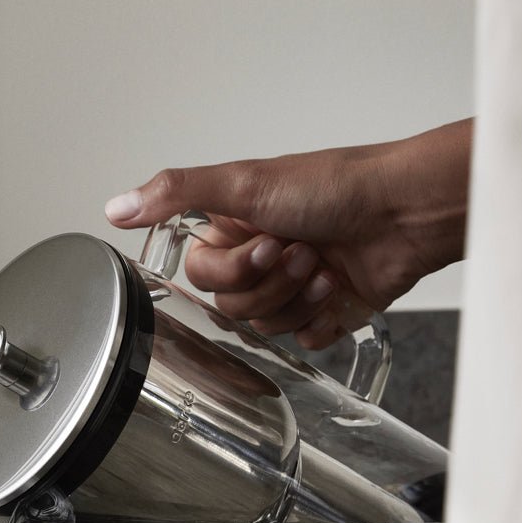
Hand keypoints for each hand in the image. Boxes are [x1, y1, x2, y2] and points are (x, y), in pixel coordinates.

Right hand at [104, 120, 470, 347]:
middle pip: (231, 305)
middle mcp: (259, 257)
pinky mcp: (323, 312)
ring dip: (298, 296)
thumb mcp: (246, 181)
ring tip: (325, 262)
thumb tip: (116, 206)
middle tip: (301, 249)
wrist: (405, 212)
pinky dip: (321, 318)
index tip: (266, 240)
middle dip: (270, 282)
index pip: (201, 276)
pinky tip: (339, 288)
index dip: (233, 268)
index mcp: (233, 227)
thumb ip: (175, 193)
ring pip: (265, 326)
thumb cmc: (336, 186)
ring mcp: (291, 287)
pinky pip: (301, 341)